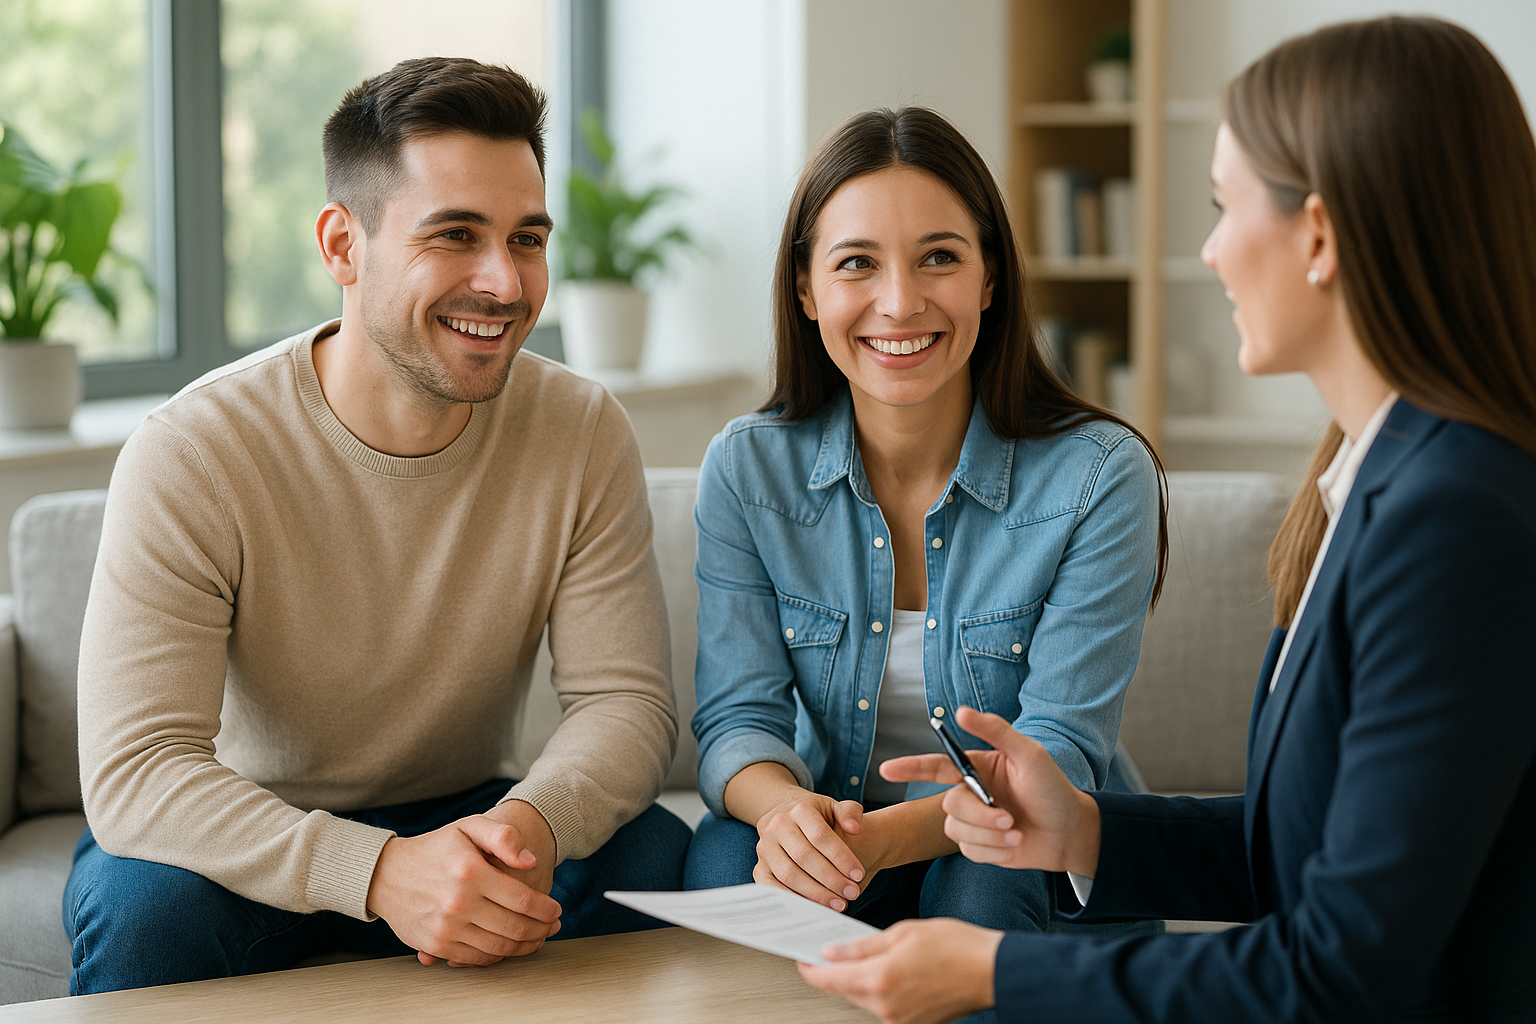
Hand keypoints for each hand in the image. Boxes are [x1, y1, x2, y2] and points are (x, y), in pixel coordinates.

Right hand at [366, 799, 561, 966]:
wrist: (386, 875)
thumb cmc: (433, 849)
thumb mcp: (468, 827)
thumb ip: (503, 836)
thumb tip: (530, 860)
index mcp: (471, 873)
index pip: (523, 900)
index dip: (546, 909)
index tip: (556, 910)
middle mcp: (458, 903)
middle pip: (515, 928)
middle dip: (542, 930)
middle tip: (553, 927)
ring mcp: (446, 928)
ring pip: (499, 948)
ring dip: (526, 946)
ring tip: (537, 938)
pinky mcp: (436, 946)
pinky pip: (477, 958)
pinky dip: (499, 956)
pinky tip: (509, 946)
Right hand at [753, 791, 868, 911]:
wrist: (785, 816)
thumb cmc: (816, 816)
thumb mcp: (834, 808)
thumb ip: (849, 813)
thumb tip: (855, 829)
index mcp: (800, 810)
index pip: (820, 835)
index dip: (840, 857)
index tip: (858, 874)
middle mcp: (778, 826)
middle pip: (804, 857)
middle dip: (831, 879)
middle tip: (852, 892)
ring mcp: (766, 847)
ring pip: (788, 874)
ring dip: (815, 893)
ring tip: (839, 903)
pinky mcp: (760, 866)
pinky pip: (772, 887)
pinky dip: (793, 899)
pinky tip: (815, 907)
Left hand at [798, 918, 1001, 1023]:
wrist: (992, 971)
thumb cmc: (956, 946)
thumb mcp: (903, 932)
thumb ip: (862, 946)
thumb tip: (831, 952)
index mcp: (880, 978)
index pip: (828, 979)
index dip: (810, 968)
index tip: (802, 956)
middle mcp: (885, 1005)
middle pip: (844, 990)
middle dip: (836, 970)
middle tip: (836, 948)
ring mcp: (898, 1019)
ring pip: (862, 998)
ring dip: (859, 979)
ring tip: (870, 955)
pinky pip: (882, 1006)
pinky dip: (878, 988)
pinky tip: (889, 970)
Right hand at [879, 706, 1101, 876]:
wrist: (1070, 833)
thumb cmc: (1053, 789)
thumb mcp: (1029, 754)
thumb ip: (996, 731)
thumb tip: (961, 711)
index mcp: (976, 768)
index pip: (935, 766)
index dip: (909, 767)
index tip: (887, 769)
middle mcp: (970, 793)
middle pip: (950, 804)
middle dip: (980, 815)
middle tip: (1009, 819)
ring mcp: (973, 822)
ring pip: (956, 830)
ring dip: (990, 835)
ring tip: (1016, 833)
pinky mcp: (979, 847)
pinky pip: (969, 852)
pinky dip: (994, 851)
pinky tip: (1014, 846)